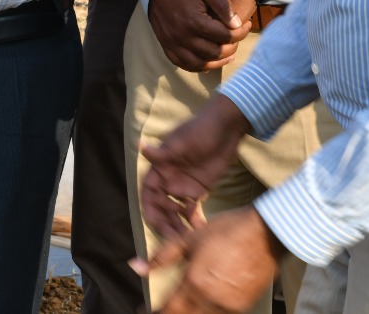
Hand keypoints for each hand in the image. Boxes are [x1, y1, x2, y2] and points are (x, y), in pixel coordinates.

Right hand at [140, 94, 250, 240]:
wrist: (228, 128)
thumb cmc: (202, 130)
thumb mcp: (183, 142)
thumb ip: (164, 152)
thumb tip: (141, 147)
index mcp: (161, 167)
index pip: (149, 192)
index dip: (150, 209)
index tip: (155, 224)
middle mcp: (169, 179)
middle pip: (161, 207)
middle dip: (166, 224)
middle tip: (177, 240)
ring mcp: (184, 186)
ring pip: (175, 212)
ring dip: (178, 226)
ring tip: (188, 241)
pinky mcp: (199, 190)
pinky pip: (192, 210)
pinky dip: (193, 221)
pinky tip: (201, 231)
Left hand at [140, 206, 283, 313]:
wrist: (267, 233)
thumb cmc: (228, 231)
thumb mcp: (190, 239)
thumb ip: (162, 257)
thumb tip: (135, 266)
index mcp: (195, 283)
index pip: (168, 310)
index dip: (153, 313)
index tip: (143, 310)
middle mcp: (212, 300)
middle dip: (171, 313)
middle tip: (162, 307)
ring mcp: (229, 306)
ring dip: (190, 312)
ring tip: (184, 302)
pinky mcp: (243, 306)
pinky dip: (208, 311)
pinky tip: (205, 301)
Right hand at [148, 0, 245, 71]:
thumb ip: (222, 6)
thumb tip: (236, 24)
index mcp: (194, 21)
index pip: (225, 36)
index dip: (241, 32)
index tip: (248, 24)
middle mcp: (182, 37)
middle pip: (215, 52)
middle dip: (232, 47)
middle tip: (238, 37)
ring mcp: (172, 43)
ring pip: (200, 64)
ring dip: (217, 62)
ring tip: (228, 55)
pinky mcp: (165, 44)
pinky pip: (182, 63)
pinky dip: (197, 66)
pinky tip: (207, 61)